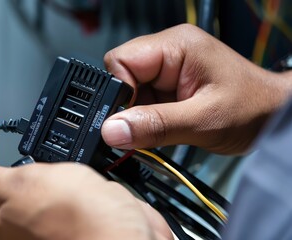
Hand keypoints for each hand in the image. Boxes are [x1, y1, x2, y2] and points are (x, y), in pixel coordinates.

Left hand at [0, 163, 172, 239]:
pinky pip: (87, 206)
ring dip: (74, 190)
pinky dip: (94, 198)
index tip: (28, 177)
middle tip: (58, 185)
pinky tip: (101, 198)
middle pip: (34, 200)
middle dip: (47, 186)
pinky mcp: (91, 230)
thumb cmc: (74, 220)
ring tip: (84, 192)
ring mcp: (61, 236)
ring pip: (63, 201)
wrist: (128, 235)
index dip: (14, 184)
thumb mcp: (20, 184)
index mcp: (4, 234)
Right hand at [102, 24, 291, 153]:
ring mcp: (168, 69)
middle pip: (121, 77)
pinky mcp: (169, 86)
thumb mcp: (203, 121)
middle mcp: (168, 52)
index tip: (128, 120)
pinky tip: (168, 126)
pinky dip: (148, 119)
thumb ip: (155, 125)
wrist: (274, 116)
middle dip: (131, 107)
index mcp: (176, 46)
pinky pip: (142, 102)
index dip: (119, 93)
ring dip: (141, 115)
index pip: (121, 61)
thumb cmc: (253, 108)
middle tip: (152, 126)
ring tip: (168, 125)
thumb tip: (111, 130)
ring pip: (130, 93)